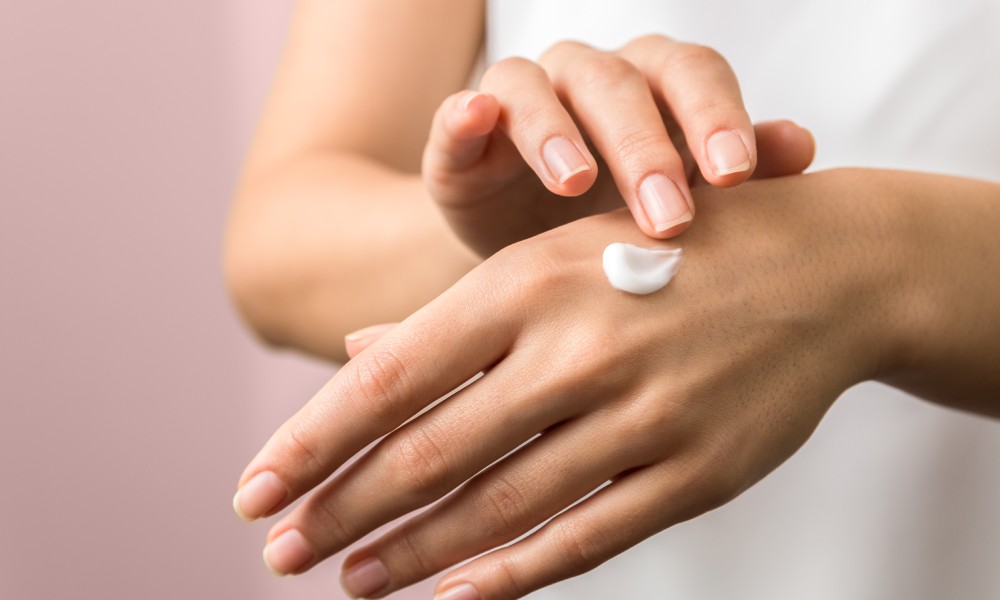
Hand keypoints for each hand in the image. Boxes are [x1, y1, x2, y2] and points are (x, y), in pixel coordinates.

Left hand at [233, 169, 912, 597]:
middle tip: (279, 553)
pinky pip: (587, 536)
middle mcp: (578, 349)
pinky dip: (513, 575)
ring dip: (414, 555)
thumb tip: (355, 356)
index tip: (253, 490)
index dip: (312, 441)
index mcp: (529, 282)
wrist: (824, 269)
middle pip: (430, 453)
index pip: (391, 378)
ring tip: (352, 583)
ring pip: (500, 507)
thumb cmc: (667, 253)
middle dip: (343, 511)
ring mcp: (642, 415)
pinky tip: (457, 598)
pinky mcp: (697, 471)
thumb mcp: (557, 254)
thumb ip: (456, 315)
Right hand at [423, 34, 814, 255]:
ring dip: (556, 129)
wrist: (531, 266)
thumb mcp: (683, 207)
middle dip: (644, 147)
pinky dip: (464, 113)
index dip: (713, 114)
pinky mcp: (461, 137)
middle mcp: (588, 80)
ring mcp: (521, 101)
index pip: (691, 75)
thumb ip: (738, 174)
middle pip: (617, 83)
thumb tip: (801, 146)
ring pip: (535, 86)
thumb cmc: (620, 227)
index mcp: (653, 87)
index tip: (736, 174)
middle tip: (668, 217)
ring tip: (576, 183)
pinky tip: (476, 118)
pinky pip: (457, 112)